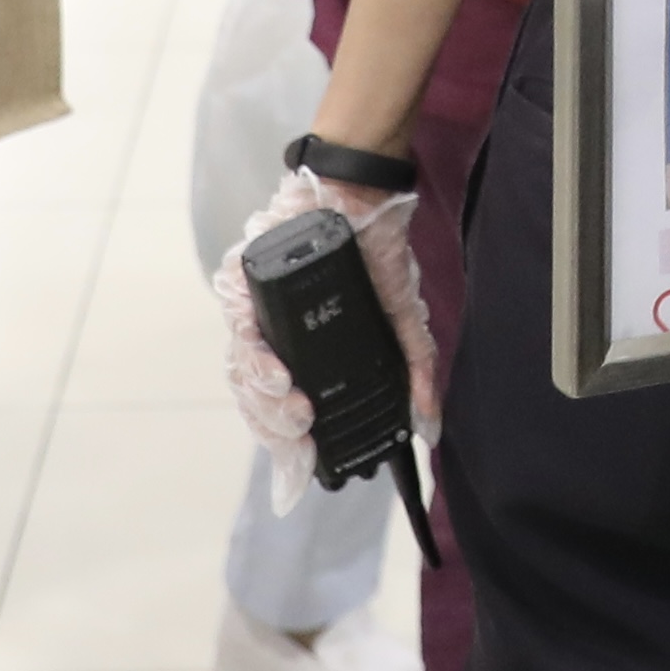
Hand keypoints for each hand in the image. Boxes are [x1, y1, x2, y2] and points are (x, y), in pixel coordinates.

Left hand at [216, 170, 440, 469]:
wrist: (361, 193)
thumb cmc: (373, 252)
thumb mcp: (400, 318)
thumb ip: (412, 369)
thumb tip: (428, 423)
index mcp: (304, 350)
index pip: (284, 410)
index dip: (290, 448)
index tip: (303, 477)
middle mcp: (272, 337)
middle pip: (258, 402)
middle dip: (279, 433)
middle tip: (306, 444)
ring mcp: (254, 314)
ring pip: (243, 377)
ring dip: (268, 406)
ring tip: (298, 416)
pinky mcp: (244, 286)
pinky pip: (241, 336)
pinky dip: (259, 364)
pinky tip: (279, 379)